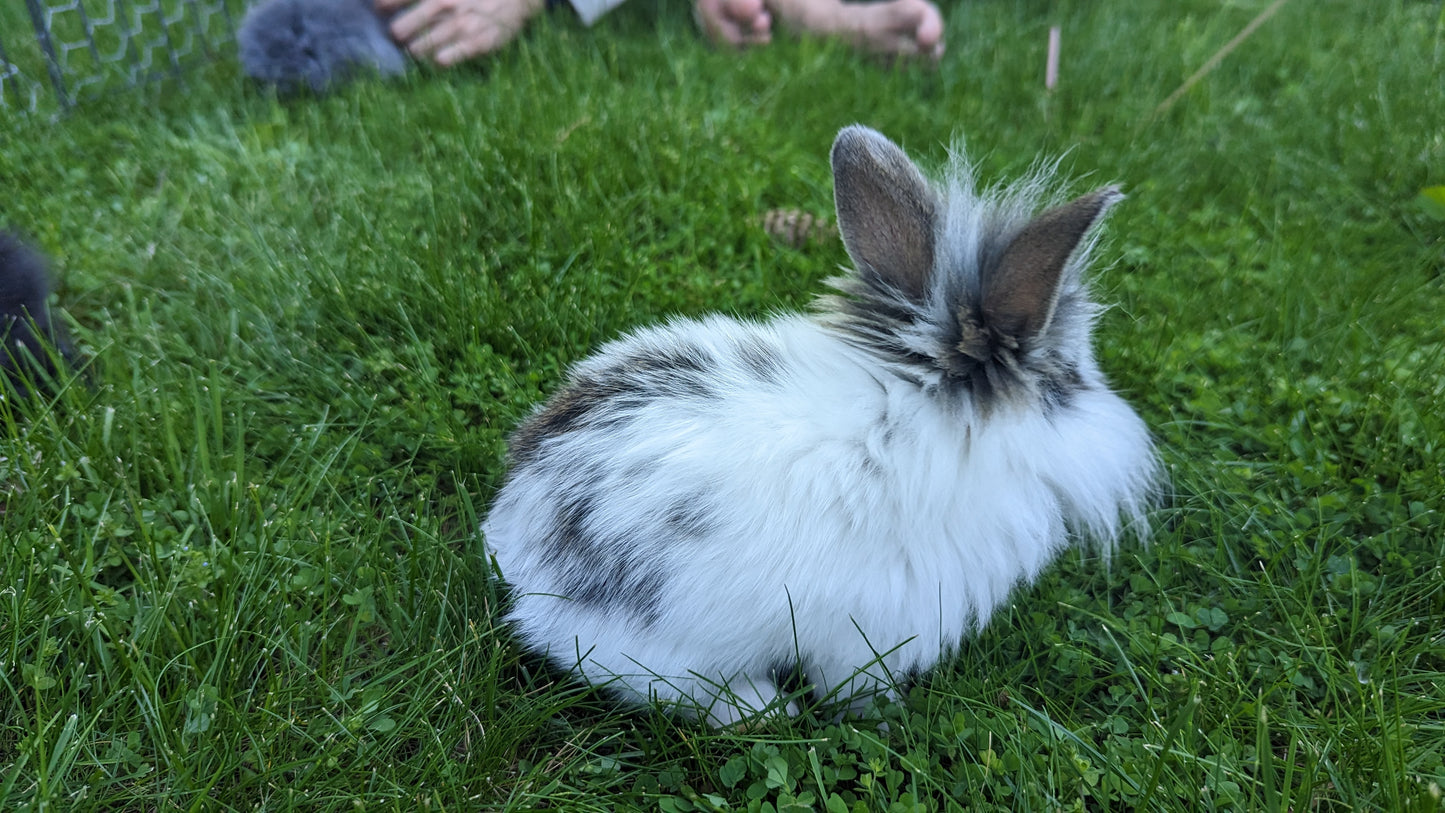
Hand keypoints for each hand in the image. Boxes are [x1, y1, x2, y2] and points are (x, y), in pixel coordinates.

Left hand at [376, 0, 545, 65]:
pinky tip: (437, 60)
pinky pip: (448, 58)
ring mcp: (462, 25)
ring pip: (422, 47)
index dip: (386, 5)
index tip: (378, 10)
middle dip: (398, 34)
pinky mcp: (478, 43)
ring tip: (415, 51)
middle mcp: (447, 5)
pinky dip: (439, 60)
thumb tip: (387, 2)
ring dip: (415, 51)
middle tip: (398, 37)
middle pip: (405, 28)